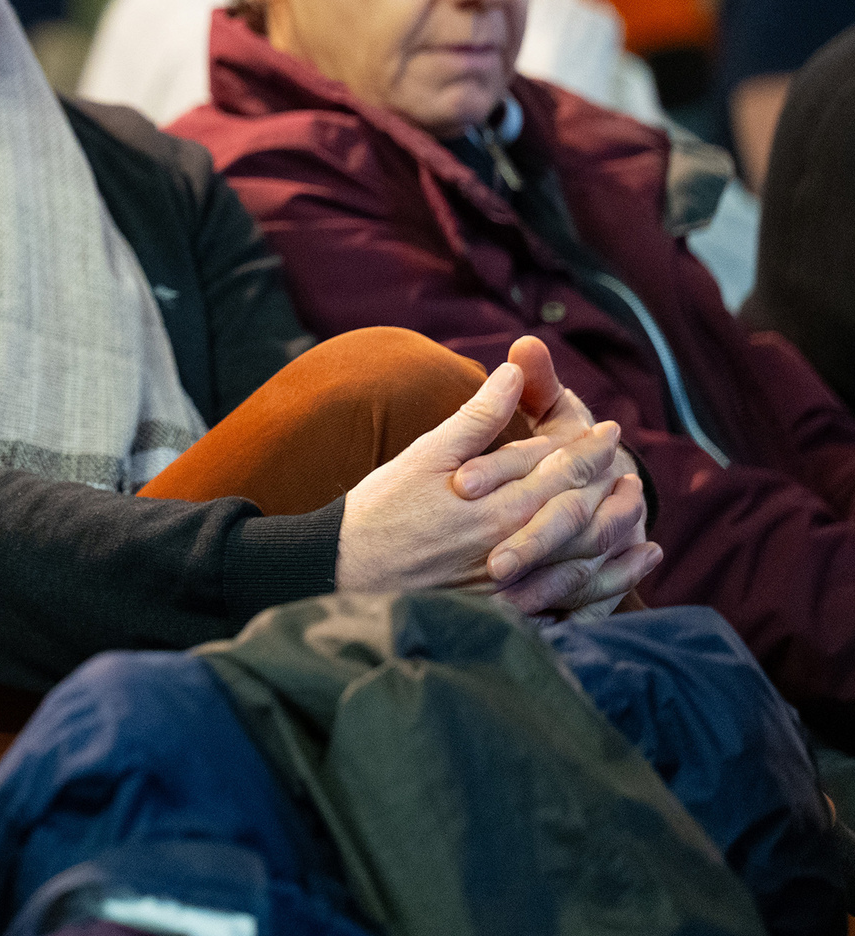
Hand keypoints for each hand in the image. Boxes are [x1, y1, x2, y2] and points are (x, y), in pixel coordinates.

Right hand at [337, 357, 652, 598]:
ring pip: (584, 557)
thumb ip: (476, 417)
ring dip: (616, 534)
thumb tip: (512, 370)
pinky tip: (616, 572)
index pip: (561, 469)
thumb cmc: (380, 509)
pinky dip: (602, 584)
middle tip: (629, 468)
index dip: (589, 447)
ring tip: (637, 514)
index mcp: (497, 503)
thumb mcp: (424, 454)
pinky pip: (571, 602)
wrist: (344, 573)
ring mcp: (514, 585)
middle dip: (609, 486)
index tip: (608, 430)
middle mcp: (515, 546)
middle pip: (582, 513)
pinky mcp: (507, 611)